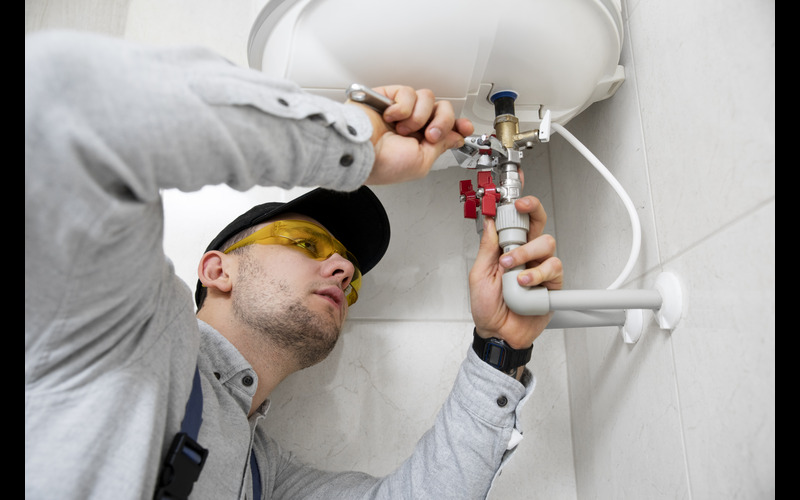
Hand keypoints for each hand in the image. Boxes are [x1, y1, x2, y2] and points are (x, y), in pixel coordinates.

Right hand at [349, 85, 473, 184]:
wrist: (360, 151)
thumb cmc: (383, 163)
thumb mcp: (422, 162)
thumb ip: (441, 146)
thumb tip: (455, 136)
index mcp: (421, 141)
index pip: (446, 126)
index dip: (458, 125)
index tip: (465, 127)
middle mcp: (412, 124)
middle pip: (442, 109)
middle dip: (442, 122)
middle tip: (429, 134)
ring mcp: (401, 110)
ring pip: (427, 98)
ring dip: (419, 117)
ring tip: (403, 129)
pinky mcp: (388, 97)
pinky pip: (408, 93)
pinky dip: (402, 107)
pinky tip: (391, 117)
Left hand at [468, 196, 562, 348]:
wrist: (498, 333)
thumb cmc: (488, 307)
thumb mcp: (479, 274)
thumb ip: (487, 248)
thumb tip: (489, 222)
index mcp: (508, 249)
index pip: (517, 221)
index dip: (520, 206)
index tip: (513, 198)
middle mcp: (527, 255)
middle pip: (539, 223)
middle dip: (532, 211)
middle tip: (520, 210)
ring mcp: (540, 268)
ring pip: (547, 244)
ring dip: (526, 253)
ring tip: (512, 270)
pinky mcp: (552, 284)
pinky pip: (553, 268)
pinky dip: (537, 274)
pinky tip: (525, 283)